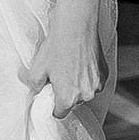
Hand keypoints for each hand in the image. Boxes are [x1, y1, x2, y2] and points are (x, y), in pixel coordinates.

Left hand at [21, 0, 108, 117]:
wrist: (76, 26)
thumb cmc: (56, 47)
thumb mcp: (36, 68)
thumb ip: (34, 85)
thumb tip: (36, 89)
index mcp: (68, 97)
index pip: (59, 113)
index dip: (52, 105)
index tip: (49, 95)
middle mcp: (86, 95)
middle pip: (73, 102)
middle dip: (65, 92)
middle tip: (58, 75)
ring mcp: (98, 84)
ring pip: (85, 91)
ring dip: (78, 83)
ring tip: (69, 65)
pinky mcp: (105, 73)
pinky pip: (94, 81)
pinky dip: (88, 75)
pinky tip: (80, 61)